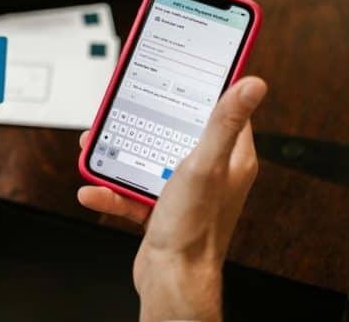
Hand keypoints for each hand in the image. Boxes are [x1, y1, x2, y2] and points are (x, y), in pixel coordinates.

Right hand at [77, 76, 266, 321]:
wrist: (172, 281)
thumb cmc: (195, 229)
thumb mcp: (206, 165)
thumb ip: (223, 123)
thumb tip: (252, 84)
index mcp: (230, 158)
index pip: (222, 110)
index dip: (202, 87)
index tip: (183, 67)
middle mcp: (209, 172)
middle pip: (175, 130)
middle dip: (145, 118)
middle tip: (124, 104)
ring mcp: (182, 191)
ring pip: (147, 158)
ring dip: (120, 152)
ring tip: (98, 144)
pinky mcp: (159, 209)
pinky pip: (131, 190)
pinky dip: (111, 189)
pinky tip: (95, 189)